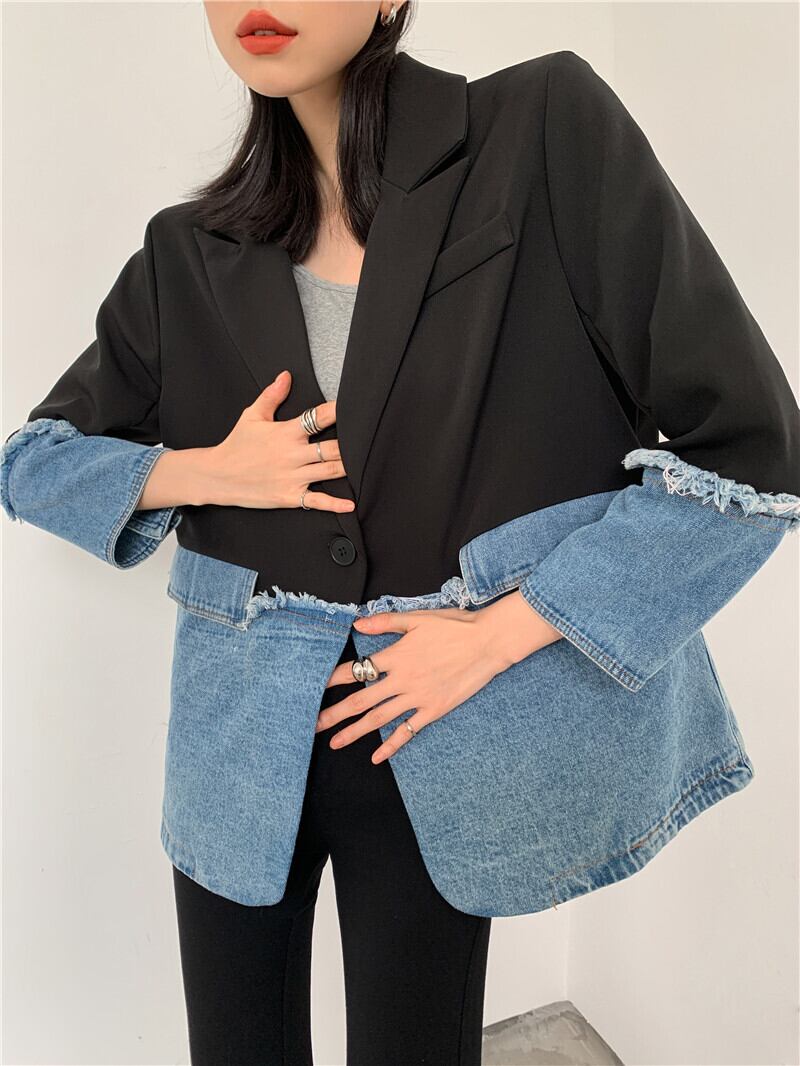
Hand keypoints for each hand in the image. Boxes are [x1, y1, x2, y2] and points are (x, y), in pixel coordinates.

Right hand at [202, 370, 354, 511]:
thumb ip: (272, 396)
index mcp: (286, 432)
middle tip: (369, 439)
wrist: (217, 475)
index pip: (319, 417)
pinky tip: (351, 503)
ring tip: (365, 463)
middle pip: (334, 448)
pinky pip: (318, 501)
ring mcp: (293, 477)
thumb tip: (286, 376)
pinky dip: (336, 504)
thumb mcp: (252, 416)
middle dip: (352, 444)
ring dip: (350, 467)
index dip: (339, 412)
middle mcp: (293, 454)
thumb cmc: (236, 445)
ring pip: (331, 471)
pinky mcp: (290, 496)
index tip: (356, 408)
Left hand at [315, 589, 562, 763]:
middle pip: (361, 700)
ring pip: (379, 718)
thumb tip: (357, 623)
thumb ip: (386, 622)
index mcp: (396, 655)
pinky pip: (408, 731)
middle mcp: (403, 679)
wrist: (488, 642)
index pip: (357, 669)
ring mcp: (418, 697)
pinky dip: (391, 745)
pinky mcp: (433, 710)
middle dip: (335, 713)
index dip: (333, 679)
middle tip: (313, 724)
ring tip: (335, 742)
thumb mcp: (418, 618)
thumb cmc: (454, 626)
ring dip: (355, 732)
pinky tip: (376, 757)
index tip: (314, 688)